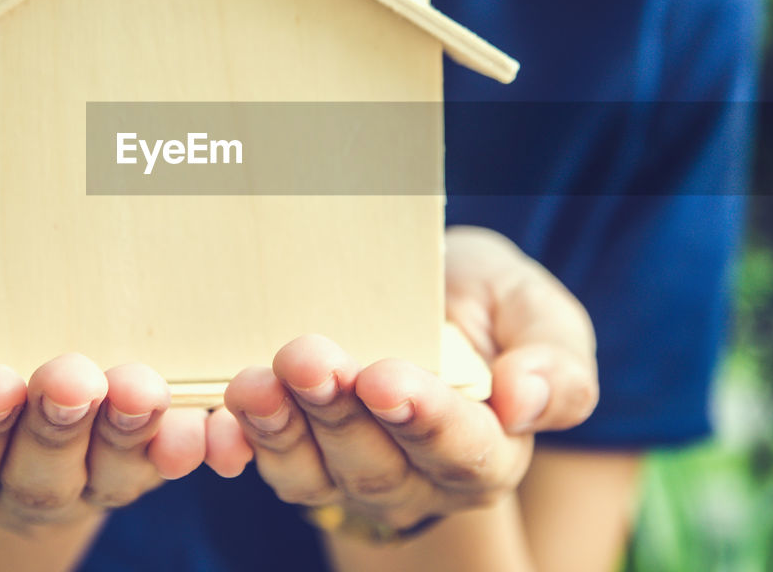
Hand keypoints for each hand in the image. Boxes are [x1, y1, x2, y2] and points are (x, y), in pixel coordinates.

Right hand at [0, 260, 206, 530]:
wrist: (44, 312)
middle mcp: (27, 483)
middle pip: (38, 475)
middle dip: (55, 430)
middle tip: (72, 378)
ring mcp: (97, 477)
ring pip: (113, 475)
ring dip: (131, 437)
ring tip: (144, 391)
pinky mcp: (153, 458)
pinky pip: (174, 463)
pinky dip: (192, 448)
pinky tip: (206, 427)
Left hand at [203, 226, 597, 530]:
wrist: (427, 292)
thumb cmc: (488, 304)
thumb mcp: (535, 313)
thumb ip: (554, 364)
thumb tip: (522, 403)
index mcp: (490, 451)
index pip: (462, 450)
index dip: (424, 420)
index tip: (385, 379)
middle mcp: (422, 481)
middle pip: (378, 465)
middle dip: (338, 412)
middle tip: (308, 358)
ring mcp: (355, 477)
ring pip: (315, 474)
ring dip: (280, 428)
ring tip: (255, 381)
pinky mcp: (303, 462)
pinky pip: (269, 465)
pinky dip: (240, 443)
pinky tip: (219, 417)